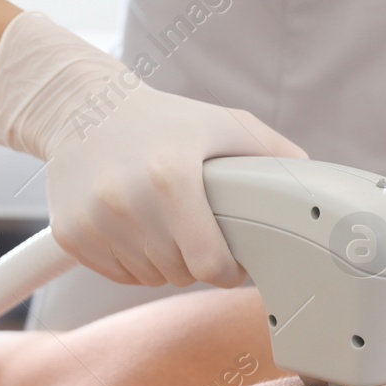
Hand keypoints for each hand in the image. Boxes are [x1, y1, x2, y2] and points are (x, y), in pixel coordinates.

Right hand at [0, 13, 305, 287]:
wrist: (81, 108)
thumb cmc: (161, 119)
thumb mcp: (222, 124)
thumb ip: (273, 155)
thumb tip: (314, 188)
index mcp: (170, 176)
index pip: (208, 264)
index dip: (228, 271)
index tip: (231, 264)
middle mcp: (127, 200)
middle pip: (179, 274)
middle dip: (196, 262)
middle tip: (196, 231)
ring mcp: (94, 220)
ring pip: (149, 277)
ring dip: (164, 263)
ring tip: (164, 224)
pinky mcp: (71, 234)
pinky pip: (117, 274)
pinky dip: (132, 262)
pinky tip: (135, 228)